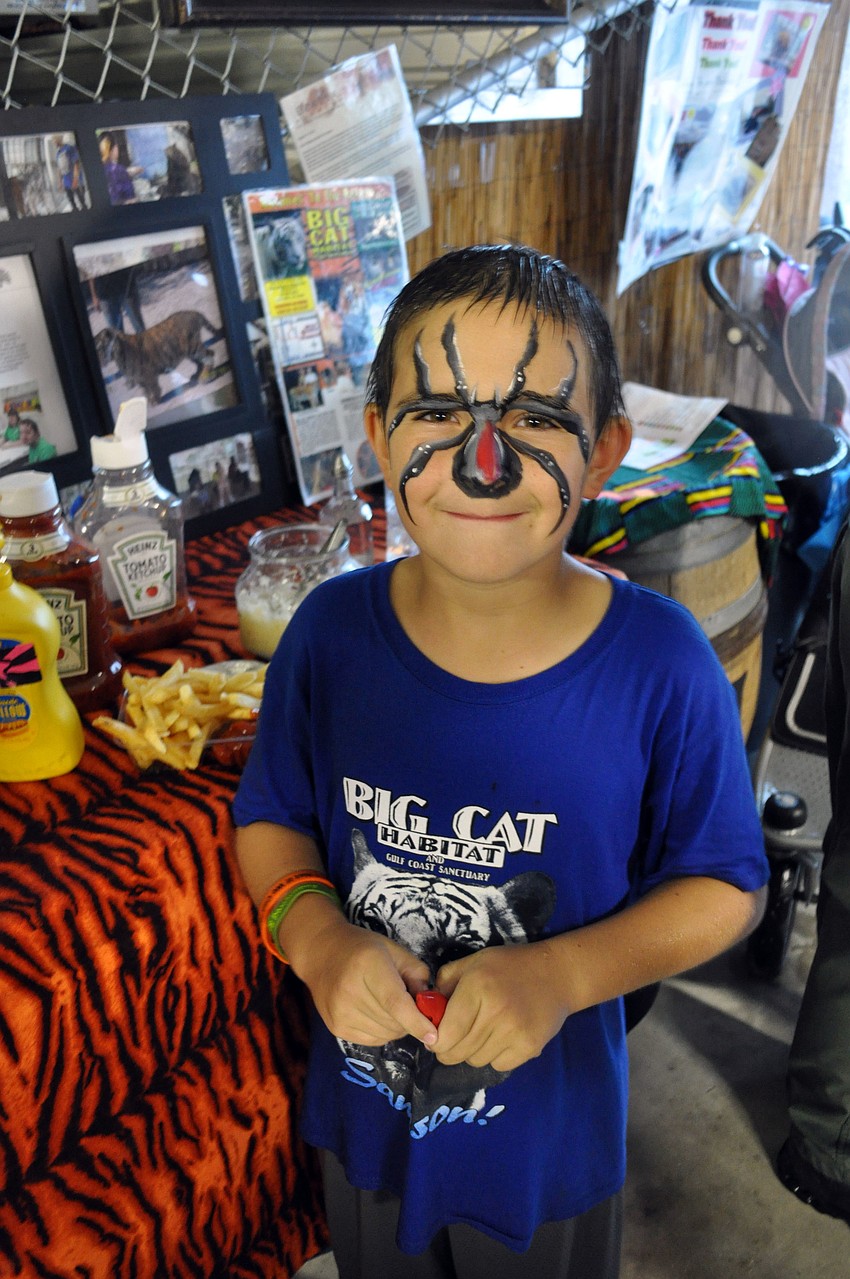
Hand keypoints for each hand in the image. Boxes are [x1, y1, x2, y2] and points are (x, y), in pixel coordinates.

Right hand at [294, 912, 437, 1048]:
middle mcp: (350, 990)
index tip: (433, 1036)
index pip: (394, 1002)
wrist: (321, 954)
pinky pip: (372, 1040)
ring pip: (385, 1034)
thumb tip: (430, 1008)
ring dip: (396, 1026)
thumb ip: (418, 976)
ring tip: (388, 1005)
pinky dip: (382, 1031)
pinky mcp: (336, 1027)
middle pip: (393, 1021)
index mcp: (369, 965)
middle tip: (408, 1002)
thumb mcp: (395, 952)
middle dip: (410, 1019)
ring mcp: (340, 1012)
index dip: (416, 1021)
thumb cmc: (364, 949)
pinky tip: (375, 1012)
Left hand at [433, 942, 568, 1071]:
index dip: (435, 1041)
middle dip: (450, 1049)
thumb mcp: (473, 963)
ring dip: (473, 1052)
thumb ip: (445, 983)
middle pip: (457, 1052)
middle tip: (455, 1039)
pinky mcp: (530, 1047)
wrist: (557, 975)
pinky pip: (498, 1065)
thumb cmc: (509, 966)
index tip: (437, 1037)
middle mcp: (495, 1012)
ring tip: (483, 1033)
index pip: (445, 1034)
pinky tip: (502, 1038)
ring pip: (476, 1061)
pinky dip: (495, 1056)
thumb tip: (427, 1010)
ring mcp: (514, 1032)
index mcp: (477, 987)